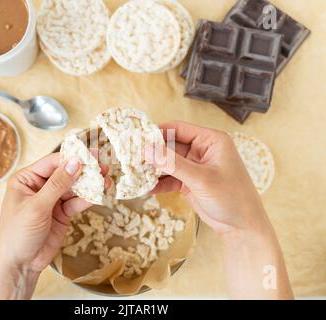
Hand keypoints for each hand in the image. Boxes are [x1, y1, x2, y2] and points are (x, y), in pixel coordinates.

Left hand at [0, 153, 107, 299]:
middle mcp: (39, 187)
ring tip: (106, 180)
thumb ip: (57, 184)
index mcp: (26, 179)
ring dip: (89, 184)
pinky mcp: (62, 213)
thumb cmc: (17, 234)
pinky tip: (98, 195)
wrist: (20, 265)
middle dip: (84, 170)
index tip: (90, 155)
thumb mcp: (37, 206)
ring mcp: (52, 200)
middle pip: (66, 173)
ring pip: (74, 187)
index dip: (72, 158)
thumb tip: (75, 162)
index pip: (52, 163)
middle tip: (102, 166)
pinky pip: (76, 202)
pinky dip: (87, 199)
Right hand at [146, 121, 292, 298]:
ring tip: (136, 174)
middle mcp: (202, 150)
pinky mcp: (190, 181)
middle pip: (171, 145)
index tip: (138, 140)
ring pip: (168, 162)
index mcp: (211, 140)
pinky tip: (147, 188)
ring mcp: (195, 166)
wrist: (241, 227)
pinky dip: (159, 183)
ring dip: (154, 169)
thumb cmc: (230, 197)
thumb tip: (147, 149)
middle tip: (133, 159)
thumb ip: (173, 163)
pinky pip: (170, 177)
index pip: (179, 129)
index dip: (158, 133)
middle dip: (153, 153)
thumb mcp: (201, 178)